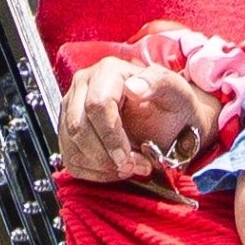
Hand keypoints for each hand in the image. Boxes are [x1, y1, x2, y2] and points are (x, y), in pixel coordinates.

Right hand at [56, 54, 213, 183]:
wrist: (172, 123)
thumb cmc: (173, 106)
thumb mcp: (176, 92)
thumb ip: (159, 83)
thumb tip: (134, 87)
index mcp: (108, 71)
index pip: (96, 105)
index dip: (110, 135)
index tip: (126, 156)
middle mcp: (84, 86)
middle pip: (78, 127)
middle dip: (105, 155)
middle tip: (133, 166)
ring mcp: (72, 109)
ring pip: (71, 145)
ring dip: (101, 166)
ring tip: (130, 168)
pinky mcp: (68, 131)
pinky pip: (70, 158)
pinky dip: (93, 172)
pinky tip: (116, 170)